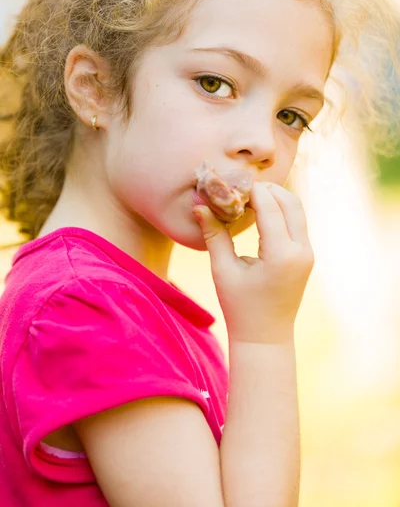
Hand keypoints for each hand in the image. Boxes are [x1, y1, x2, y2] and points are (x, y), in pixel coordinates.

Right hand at [192, 182, 314, 343]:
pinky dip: (279, 210)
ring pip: (296, 208)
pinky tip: (257, 211)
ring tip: (246, 198)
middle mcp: (301, 250)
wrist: (265, 336)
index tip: (230, 183)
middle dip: (265, 189)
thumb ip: (214, 234)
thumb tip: (199, 205)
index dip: (250, 190)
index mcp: (281, 255)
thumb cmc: (239, 307)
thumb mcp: (223, 270)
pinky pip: (296, 221)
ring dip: (274, 197)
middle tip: (238, 188)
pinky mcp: (306, 255)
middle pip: (290, 201)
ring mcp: (307, 253)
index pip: (269, 206)